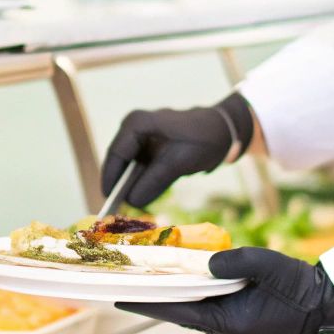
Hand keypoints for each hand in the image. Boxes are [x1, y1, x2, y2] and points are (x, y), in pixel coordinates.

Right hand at [101, 93, 253, 207]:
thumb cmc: (203, 139)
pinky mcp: (149, 147)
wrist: (224, 130)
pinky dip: (141, 181)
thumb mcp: (179, 161)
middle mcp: (134, 127)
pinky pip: (140, 167)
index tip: (109, 202)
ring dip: (130, 185)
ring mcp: (141, 137)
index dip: (111, 179)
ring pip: (128, 166)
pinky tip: (143, 196)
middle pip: (119, 160)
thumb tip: (132, 201)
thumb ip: (154, 180)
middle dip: (119, 184)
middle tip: (117, 209)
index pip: (116, 153)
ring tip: (128, 206)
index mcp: (137, 124)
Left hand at [116, 247, 333, 333]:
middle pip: (184, 314)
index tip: (120, 297)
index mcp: (233, 326)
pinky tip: (185, 283)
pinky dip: (197, 298)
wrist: (325, 302)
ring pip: (196, 313)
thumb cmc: (298, 284)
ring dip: (178, 298)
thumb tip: (206, 262)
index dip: (149, 303)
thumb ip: (235, 260)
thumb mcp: (267, 264)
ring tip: (151, 281)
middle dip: (159, 299)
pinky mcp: (241, 327)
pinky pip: (210, 312)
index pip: (180, 312)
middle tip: (129, 284)